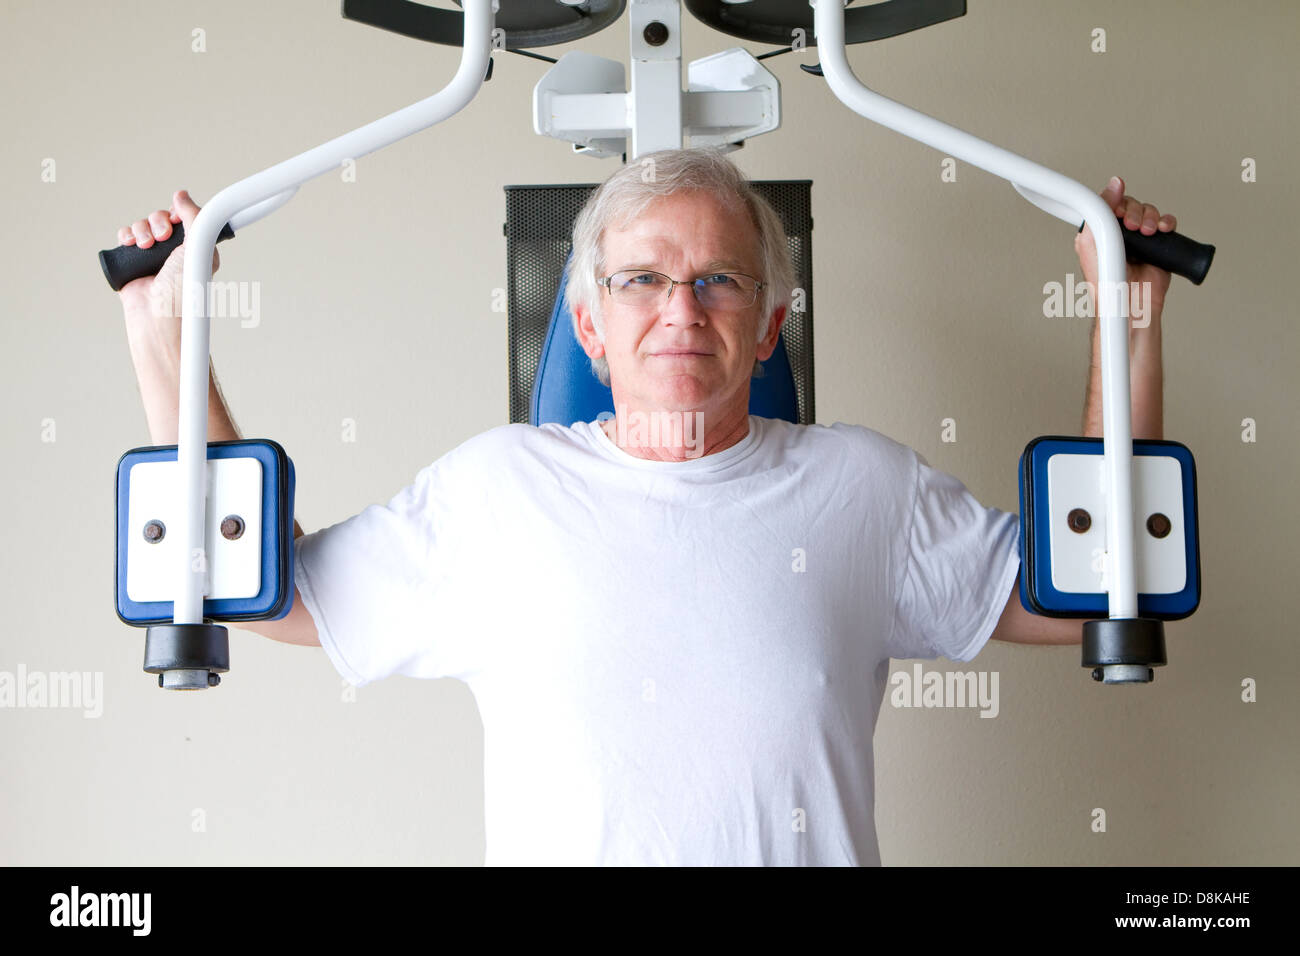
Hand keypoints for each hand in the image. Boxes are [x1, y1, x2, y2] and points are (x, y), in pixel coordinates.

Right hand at [115, 189, 219, 324]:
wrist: (158, 313)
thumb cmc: (184, 287)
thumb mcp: (198, 246)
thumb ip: (195, 217)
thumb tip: (182, 194)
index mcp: (195, 248)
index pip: (185, 218)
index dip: (178, 214)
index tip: (176, 220)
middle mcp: (174, 251)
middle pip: (162, 217)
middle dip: (159, 221)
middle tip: (163, 237)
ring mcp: (153, 256)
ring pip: (142, 224)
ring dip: (141, 229)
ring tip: (146, 245)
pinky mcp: (132, 262)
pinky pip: (126, 236)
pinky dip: (126, 235)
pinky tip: (130, 244)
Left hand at [1074, 176, 1175, 322]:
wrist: (1131, 301)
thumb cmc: (1107, 281)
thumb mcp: (1092, 241)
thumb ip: (1098, 212)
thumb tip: (1113, 184)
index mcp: (1100, 232)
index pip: (1109, 204)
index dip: (1116, 202)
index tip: (1120, 211)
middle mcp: (1120, 234)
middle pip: (1132, 204)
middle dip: (1135, 212)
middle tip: (1134, 227)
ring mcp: (1141, 239)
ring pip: (1149, 211)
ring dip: (1151, 217)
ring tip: (1148, 233)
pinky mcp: (1159, 245)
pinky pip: (1166, 223)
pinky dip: (1166, 222)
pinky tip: (1162, 230)